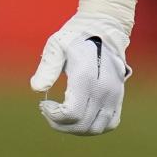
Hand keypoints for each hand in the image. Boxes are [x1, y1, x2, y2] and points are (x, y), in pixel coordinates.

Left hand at [30, 15, 130, 136]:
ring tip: (63, 115)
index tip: (44, 104)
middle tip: (49, 111)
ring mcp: (114, 95)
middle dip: (60, 124)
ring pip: (96, 129)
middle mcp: (103, 90)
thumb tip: (36, 88)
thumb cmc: (76, 36)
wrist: (104, 28)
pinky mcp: (119, 96)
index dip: (53, 116)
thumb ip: (47, 67)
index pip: (71, 114)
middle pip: (81, 125)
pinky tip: (81, 115)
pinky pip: (111, 123)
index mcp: (86, 78)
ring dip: (76, 128)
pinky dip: (95, 126)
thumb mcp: (57, 45)